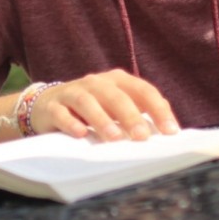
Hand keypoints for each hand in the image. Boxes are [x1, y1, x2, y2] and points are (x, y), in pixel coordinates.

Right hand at [28, 69, 179, 140]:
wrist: (47, 105)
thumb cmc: (93, 109)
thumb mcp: (117, 107)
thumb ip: (140, 113)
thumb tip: (169, 131)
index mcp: (118, 81)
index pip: (143, 90)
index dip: (158, 109)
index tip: (171, 132)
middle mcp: (96, 82)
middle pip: (116, 96)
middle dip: (131, 116)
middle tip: (142, 137)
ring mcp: (73, 92)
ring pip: (88, 102)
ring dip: (102, 119)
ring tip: (115, 138)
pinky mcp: (53, 106)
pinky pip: (61, 113)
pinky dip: (71, 122)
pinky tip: (80, 134)